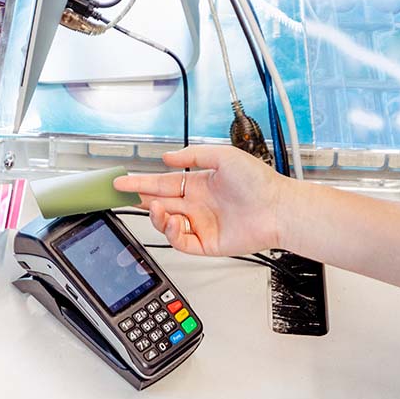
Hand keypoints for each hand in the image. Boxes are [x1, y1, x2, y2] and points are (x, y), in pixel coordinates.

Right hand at [113, 146, 294, 256]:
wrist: (278, 208)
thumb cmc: (259, 182)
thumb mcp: (223, 156)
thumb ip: (193, 155)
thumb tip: (167, 158)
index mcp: (199, 184)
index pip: (162, 183)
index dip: (141, 182)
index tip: (122, 180)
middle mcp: (198, 204)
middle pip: (159, 202)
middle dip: (138, 199)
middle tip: (121, 195)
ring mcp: (201, 224)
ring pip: (166, 223)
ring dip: (155, 216)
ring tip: (154, 207)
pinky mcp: (207, 243)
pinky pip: (181, 242)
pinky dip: (171, 233)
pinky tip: (173, 222)